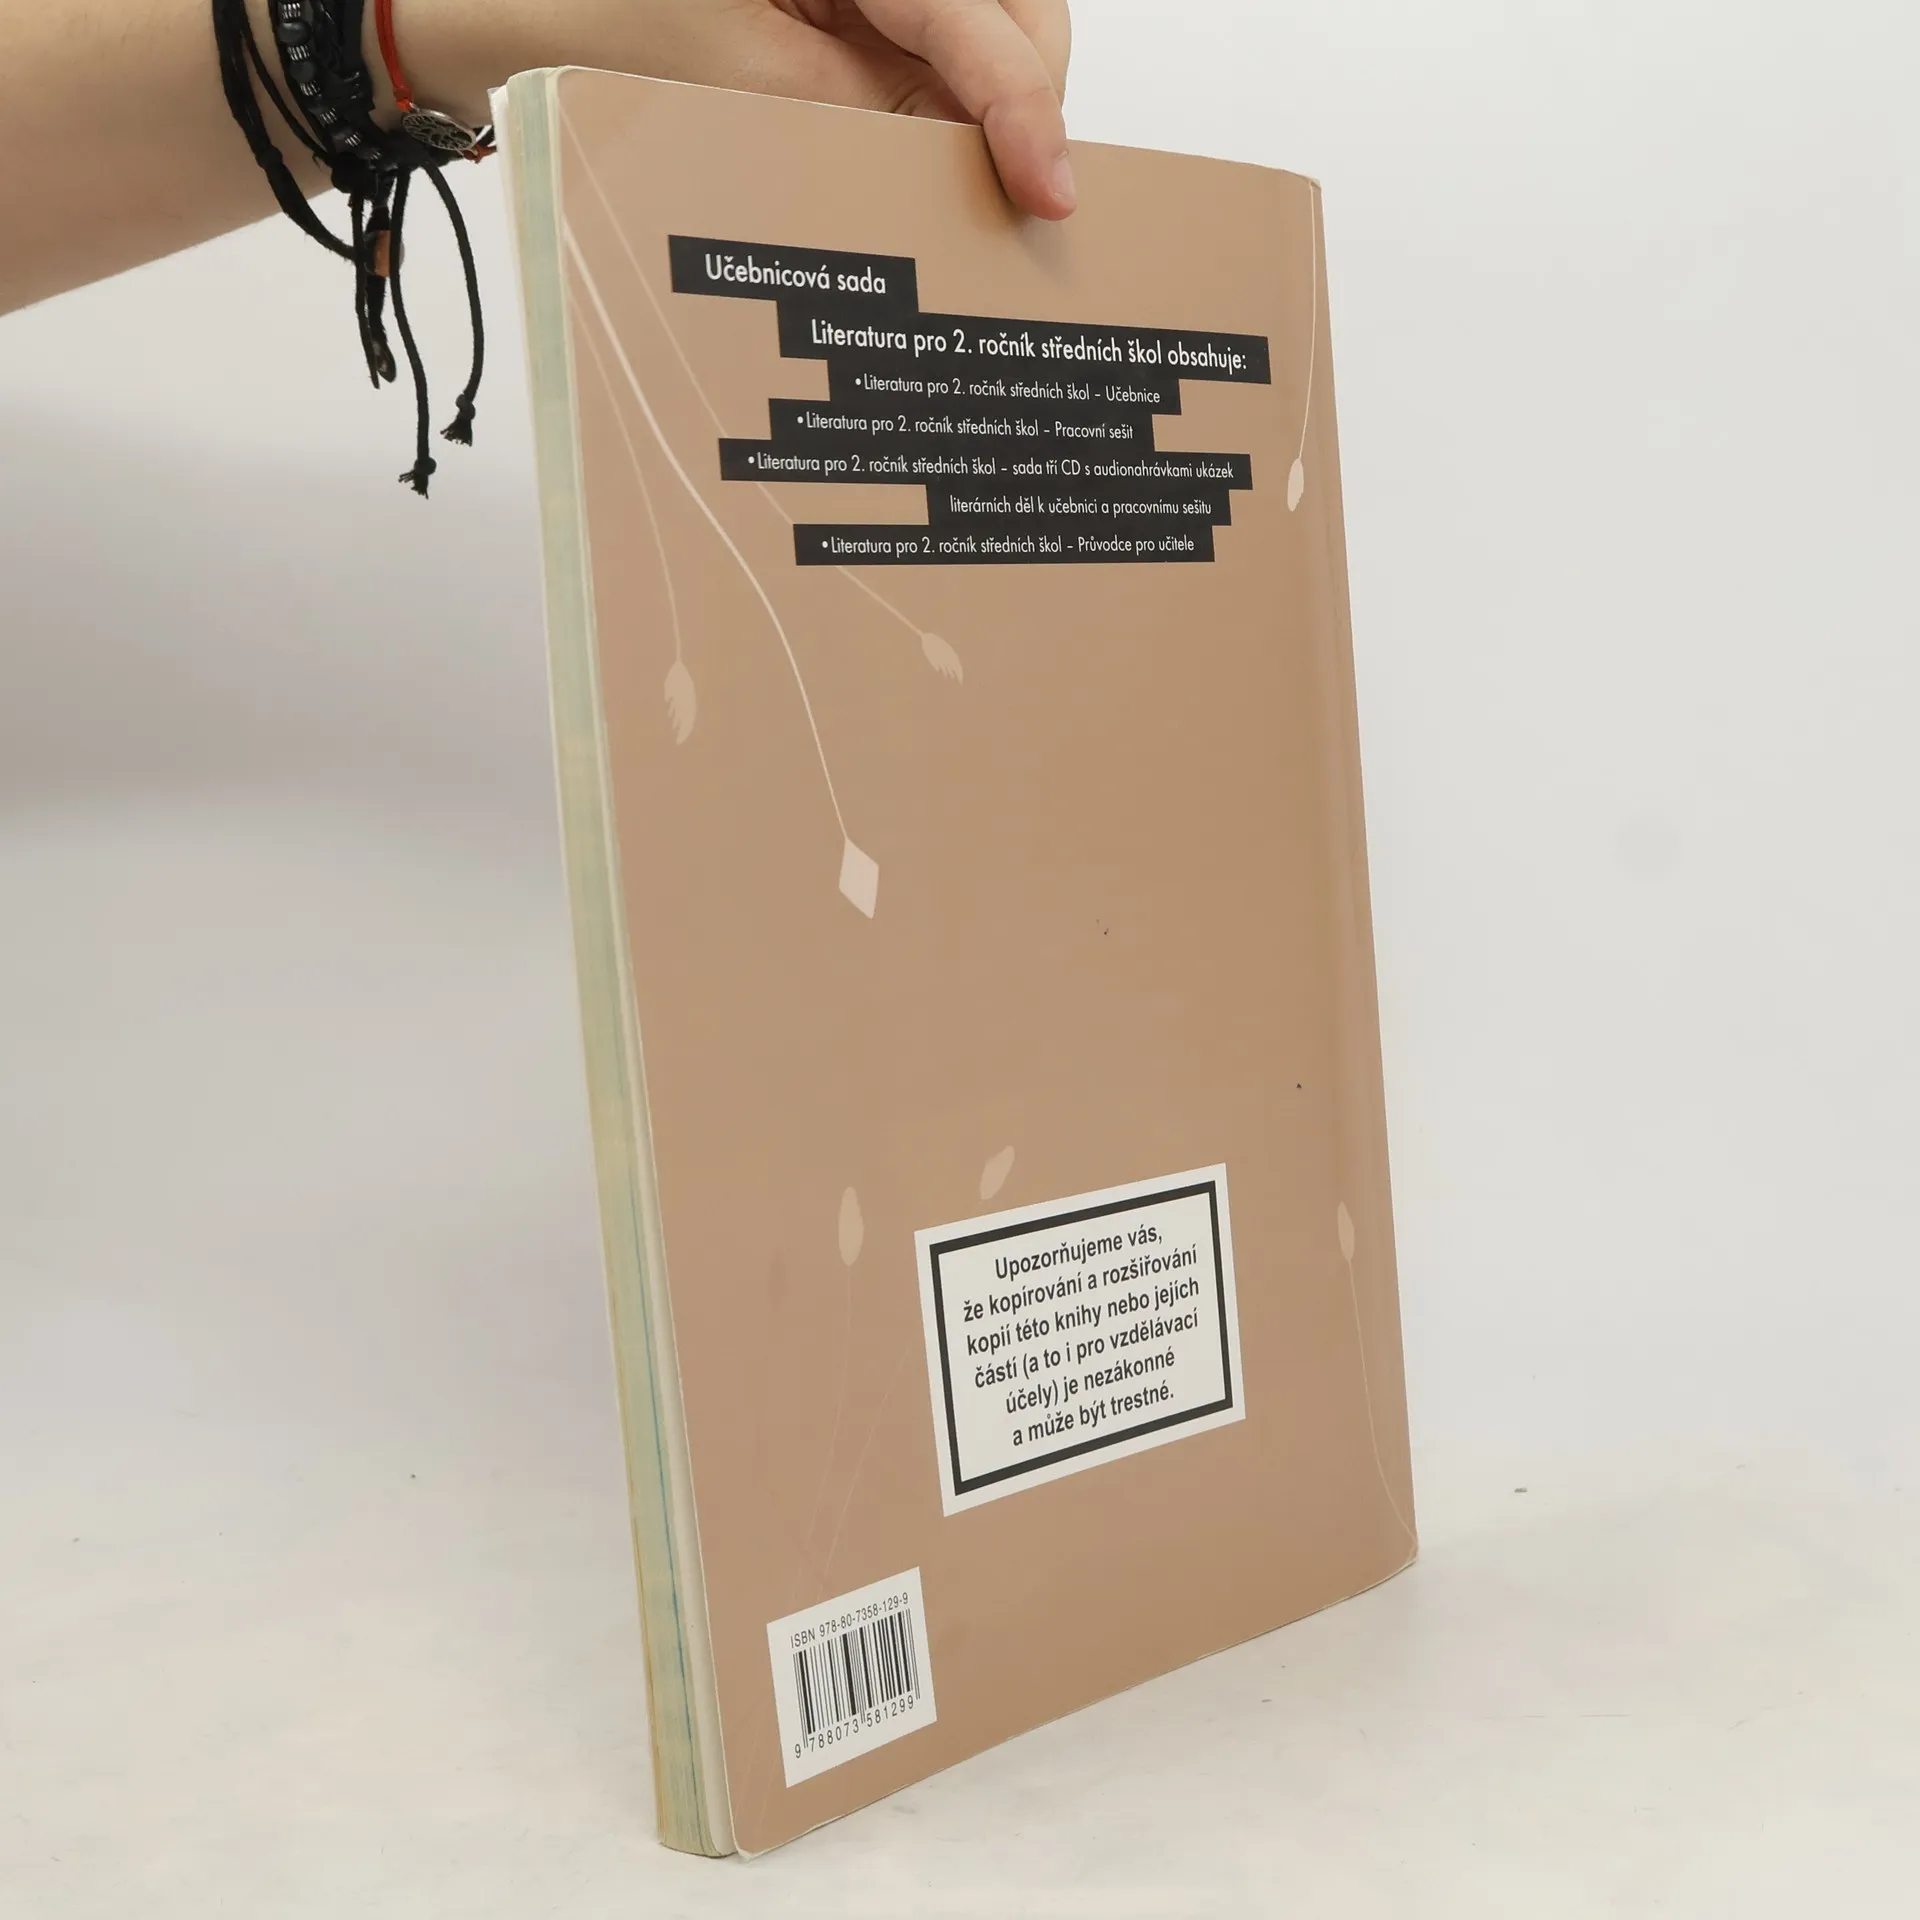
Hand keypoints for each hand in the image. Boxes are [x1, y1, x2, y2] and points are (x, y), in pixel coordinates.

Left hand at [440, 0, 1074, 218]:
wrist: (519, 12)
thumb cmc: (598, 16)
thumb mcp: (742, 78)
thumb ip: (868, 112)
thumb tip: (971, 155)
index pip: (978, 11)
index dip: (1024, 103)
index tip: (1051, 189)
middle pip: (1015, 3)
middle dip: (1028, 93)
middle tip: (1025, 193)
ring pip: (991, 26)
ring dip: (999, 103)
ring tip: (989, 182)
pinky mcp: (859, 4)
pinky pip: (939, 44)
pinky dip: (957, 104)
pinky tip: (949, 160)